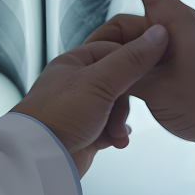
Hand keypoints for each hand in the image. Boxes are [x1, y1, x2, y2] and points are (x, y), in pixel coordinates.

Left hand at [12, 22, 168, 175]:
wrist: (37, 159)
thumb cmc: (58, 115)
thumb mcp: (100, 81)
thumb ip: (131, 59)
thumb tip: (158, 34)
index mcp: (75, 61)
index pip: (115, 49)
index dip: (134, 60)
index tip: (153, 69)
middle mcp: (77, 82)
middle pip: (119, 81)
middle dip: (125, 101)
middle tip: (121, 112)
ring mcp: (81, 107)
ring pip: (117, 106)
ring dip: (120, 121)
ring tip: (115, 133)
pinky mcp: (85, 131)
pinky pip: (111, 127)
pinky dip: (115, 134)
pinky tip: (115, 141)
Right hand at [83, 0, 194, 187]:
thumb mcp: (159, 90)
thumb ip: (125, 66)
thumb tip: (101, 57)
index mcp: (174, 18)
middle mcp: (171, 24)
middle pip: (120, 24)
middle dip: (106, 52)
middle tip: (111, 89)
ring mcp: (169, 43)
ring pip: (124, 47)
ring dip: (118, 74)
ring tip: (126, 109)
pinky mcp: (168, 61)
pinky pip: (135, 61)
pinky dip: (127, 81)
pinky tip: (129, 109)